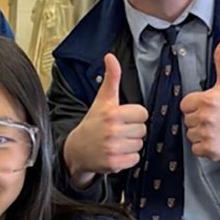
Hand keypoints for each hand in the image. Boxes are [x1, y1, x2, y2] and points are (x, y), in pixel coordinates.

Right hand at [63, 53, 148, 188]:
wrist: (77, 149)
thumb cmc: (93, 122)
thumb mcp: (102, 99)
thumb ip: (111, 78)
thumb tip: (110, 56)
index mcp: (111, 112)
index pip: (142, 113)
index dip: (134, 115)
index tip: (122, 117)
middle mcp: (112, 130)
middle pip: (143, 129)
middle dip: (132, 130)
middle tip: (117, 130)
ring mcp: (113, 147)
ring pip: (140, 144)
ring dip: (130, 144)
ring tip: (115, 141)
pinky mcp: (115, 163)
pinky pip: (135, 158)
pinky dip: (127, 158)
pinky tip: (116, 152)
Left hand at [181, 37, 219, 161]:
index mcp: (207, 100)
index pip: (185, 104)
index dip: (196, 105)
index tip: (210, 106)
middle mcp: (206, 117)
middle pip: (188, 119)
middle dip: (199, 119)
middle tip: (216, 118)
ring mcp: (208, 134)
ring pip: (190, 134)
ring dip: (201, 133)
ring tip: (218, 129)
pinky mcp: (211, 150)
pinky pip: (196, 149)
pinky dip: (204, 147)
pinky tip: (217, 140)